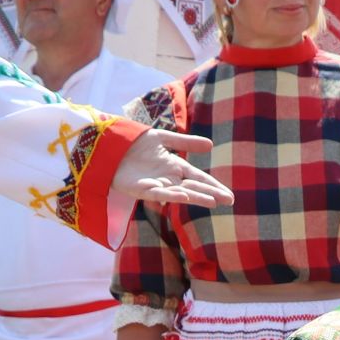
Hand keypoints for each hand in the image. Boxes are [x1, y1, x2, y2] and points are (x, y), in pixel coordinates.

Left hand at [114, 129, 232, 206]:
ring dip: (197, 197)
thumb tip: (211, 145)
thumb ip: (186, 142)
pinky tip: (185, 198)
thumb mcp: (163, 138)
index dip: (214, 186)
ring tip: (212, 201)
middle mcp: (169, 178)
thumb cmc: (135, 143)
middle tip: (229, 201)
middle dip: (211, 194)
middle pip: (194, 188)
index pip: (199, 178)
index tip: (229, 196)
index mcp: (175, 167)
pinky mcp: (143, 189)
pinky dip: (172, 196)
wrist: (111, 147)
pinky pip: (160, 194)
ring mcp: (157, 185)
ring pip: (181, 193)